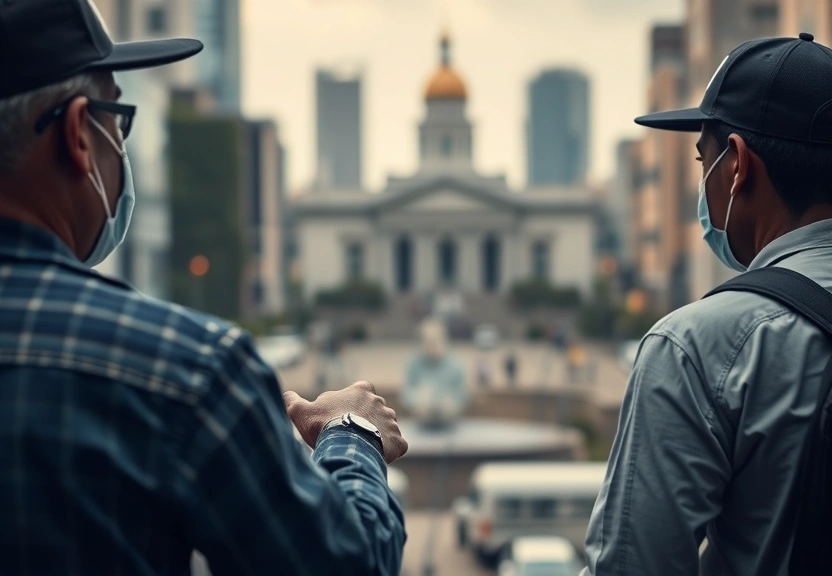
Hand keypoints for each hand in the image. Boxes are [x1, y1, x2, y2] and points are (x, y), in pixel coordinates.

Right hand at [283, 381, 407, 463]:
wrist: (346, 446)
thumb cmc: (324, 425)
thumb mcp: (301, 411)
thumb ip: (292, 401)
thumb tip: (285, 395)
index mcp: (361, 390)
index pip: (360, 390)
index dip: (351, 403)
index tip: (341, 415)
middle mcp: (380, 402)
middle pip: (374, 409)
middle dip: (365, 419)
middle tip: (349, 435)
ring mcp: (392, 421)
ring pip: (386, 427)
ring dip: (377, 435)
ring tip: (361, 448)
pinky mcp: (398, 441)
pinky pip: (397, 445)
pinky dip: (390, 451)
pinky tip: (376, 458)